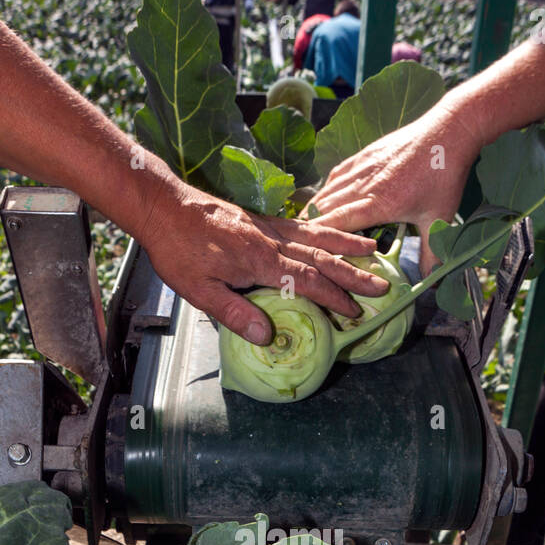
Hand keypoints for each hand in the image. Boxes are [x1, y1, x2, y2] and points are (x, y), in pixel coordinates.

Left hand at [136, 173, 387, 343]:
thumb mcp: (198, 291)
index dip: (334, 298)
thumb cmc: (177, 251)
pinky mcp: (259, 219)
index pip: (307, 281)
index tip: (354, 312)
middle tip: (381, 285)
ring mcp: (267, 227)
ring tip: (372, 249)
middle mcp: (270, 241)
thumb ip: (234, 313)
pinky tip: (332, 233)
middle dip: (353, 274)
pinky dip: (322, 230)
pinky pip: (300, 225)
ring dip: (345, 245)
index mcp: (259, 261)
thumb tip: (267, 337)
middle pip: (320, 258)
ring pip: (315, 237)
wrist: (163, 207)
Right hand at [309, 94, 485, 271]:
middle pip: (325, 208)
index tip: (306, 253)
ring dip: (313, 210)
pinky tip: (322, 199)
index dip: (319, 239)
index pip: (338, 223)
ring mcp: (361, 167)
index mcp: (379, 203)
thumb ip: (432, 255)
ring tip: (302, 228)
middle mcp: (364, 185)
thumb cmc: (443, 176)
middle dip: (310, 228)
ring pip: (327, 191)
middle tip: (296, 246)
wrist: (447, 131)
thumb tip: (431, 285)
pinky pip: (336, 175)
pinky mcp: (363, 155)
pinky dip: (325, 190)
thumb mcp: (439, 219)